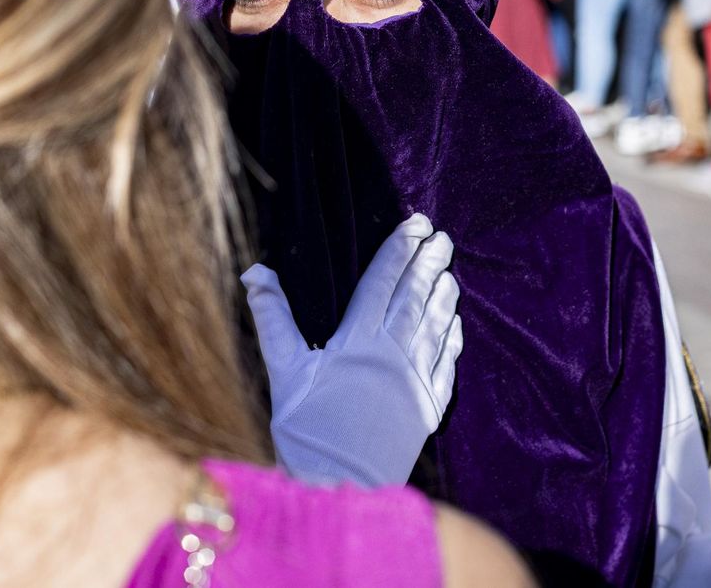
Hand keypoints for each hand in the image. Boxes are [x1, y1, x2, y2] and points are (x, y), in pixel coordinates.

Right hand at [243, 214, 462, 487]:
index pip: (384, 281)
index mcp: (358, 340)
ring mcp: (416, 380)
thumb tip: (255, 272)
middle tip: (440, 236)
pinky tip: (455, 323)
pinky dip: (452, 338)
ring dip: (444, 294)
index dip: (400, 249)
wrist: (339, 488)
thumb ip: (273, 319)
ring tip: (450, 271)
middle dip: (429, 262)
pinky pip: (447, 363)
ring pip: (436, 325)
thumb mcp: (283, 371)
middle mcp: (394, 354)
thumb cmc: (304, 431)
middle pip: (416, 296)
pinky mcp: (428, 408)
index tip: (415, 223)